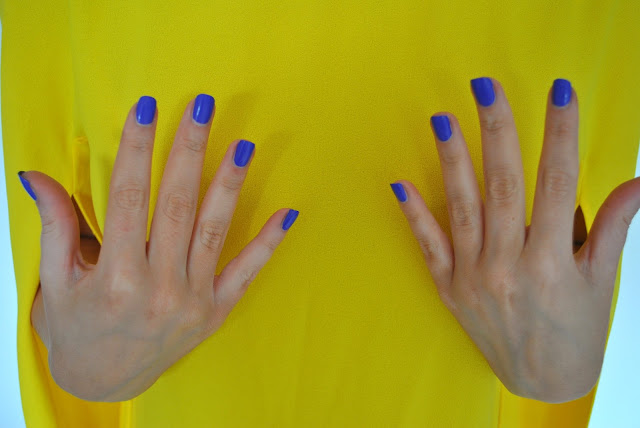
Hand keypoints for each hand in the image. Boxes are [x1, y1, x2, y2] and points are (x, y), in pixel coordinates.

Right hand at [22, 94, 298, 400]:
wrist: (106, 382)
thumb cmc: (77, 329)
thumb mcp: (56, 281)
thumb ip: (54, 227)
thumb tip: (37, 176)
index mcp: (116, 276)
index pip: (129, 196)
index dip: (137, 148)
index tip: (146, 108)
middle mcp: (159, 287)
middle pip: (177, 204)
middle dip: (189, 150)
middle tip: (202, 106)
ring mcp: (193, 300)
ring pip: (214, 229)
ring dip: (229, 183)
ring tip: (243, 144)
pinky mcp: (216, 312)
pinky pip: (247, 272)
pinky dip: (268, 243)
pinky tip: (287, 213)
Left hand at [390, 77, 639, 402]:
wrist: (541, 381)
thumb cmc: (575, 330)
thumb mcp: (599, 280)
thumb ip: (613, 228)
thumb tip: (639, 184)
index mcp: (554, 260)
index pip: (559, 181)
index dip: (561, 133)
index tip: (560, 92)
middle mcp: (509, 265)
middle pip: (503, 185)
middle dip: (497, 131)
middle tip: (486, 88)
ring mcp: (474, 277)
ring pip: (462, 207)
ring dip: (452, 161)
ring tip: (444, 120)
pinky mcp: (449, 289)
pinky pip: (429, 246)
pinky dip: (414, 214)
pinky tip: (400, 183)